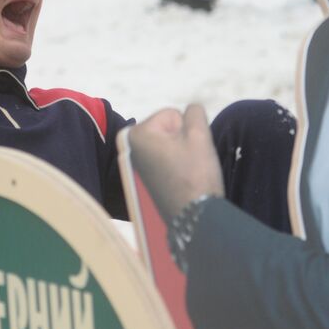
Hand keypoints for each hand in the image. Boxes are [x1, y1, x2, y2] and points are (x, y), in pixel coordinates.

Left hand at [128, 104, 224, 220]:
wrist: (194, 219)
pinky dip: (173, 167)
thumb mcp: (200, 135)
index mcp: (136, 134)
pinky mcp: (142, 180)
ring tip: (184, 175)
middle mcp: (128, 148)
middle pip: (168, 130)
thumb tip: (190, 109)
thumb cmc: (196, 176)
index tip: (187, 153)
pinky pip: (164, 161)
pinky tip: (179, 182)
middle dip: (181, 141)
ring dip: (179, 154)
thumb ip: (194, 112)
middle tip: (186, 164)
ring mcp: (133, 166)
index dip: (187, 131)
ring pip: (169, 145)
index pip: (172, 114)